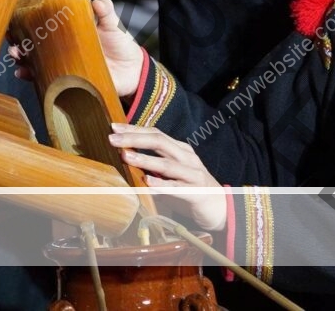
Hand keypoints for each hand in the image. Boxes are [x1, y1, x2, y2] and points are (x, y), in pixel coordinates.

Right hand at [8, 0, 142, 92]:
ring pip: (35, 63)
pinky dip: (33, 78)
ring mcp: (63, 66)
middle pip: (33, 46)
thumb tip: (97, 2)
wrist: (133, 71)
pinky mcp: (68, 82)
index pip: (44, 27)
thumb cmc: (121, 44)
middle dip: (18, 45)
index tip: (16, 21)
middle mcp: (62, 49)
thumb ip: (106, 12)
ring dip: (22, 61)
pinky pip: (46, 81)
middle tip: (14, 46)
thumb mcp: (112, 24)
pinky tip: (25, 74)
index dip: (27, 25)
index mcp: (69, 33)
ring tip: (18, 59)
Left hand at [108, 123, 226, 230]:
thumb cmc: (190, 190)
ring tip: (126, 156)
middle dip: (135, 138)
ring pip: (167, 164)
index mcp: (180, 149)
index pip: (155, 133)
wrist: (222, 208)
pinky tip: (147, 182)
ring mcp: (193, 174)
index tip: (114, 127)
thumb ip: (153, 166)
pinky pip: (177, 188)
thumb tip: (125, 159)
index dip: (135, 129)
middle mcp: (187, 157)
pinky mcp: (197, 192)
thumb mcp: (171, 174)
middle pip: (160, 142)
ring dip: (145, 160)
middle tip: (112, 138)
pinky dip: (162, 185)